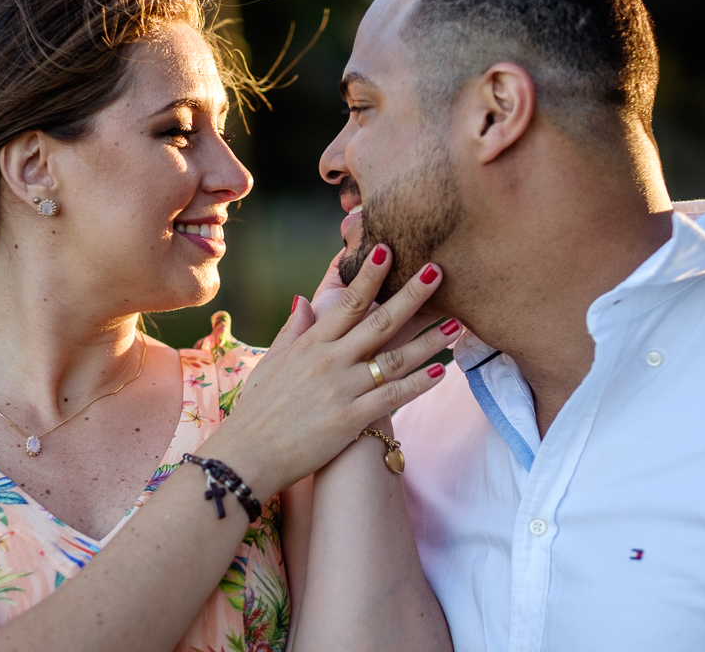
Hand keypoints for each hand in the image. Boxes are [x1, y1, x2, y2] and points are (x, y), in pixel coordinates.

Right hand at [201, 244, 461, 498]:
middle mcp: (329, 361)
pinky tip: (443, 371)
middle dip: (412, 295)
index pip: (347, 302)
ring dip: (428, 340)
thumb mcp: (271, 363)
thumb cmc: (258, 411)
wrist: (247, 455)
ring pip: (394, 359)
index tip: (388, 249)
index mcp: (310, 344)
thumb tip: (303, 300)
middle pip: (379, 321)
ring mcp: (342, 389)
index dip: (370, 275)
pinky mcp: (350, 419)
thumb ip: (292, 331)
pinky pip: (393, 397)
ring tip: (456, 324)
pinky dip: (419, 384)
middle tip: (438, 271)